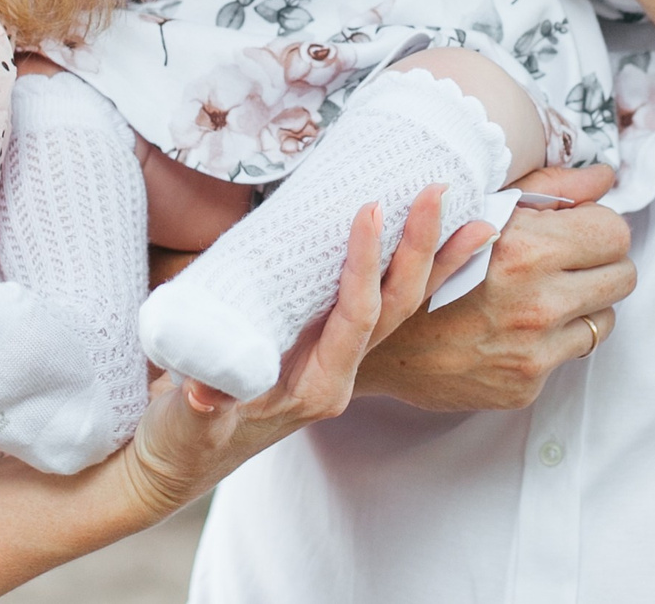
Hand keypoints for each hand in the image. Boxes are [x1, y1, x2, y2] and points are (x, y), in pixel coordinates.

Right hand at [111, 187, 492, 517]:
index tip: (369, 212)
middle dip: (420, 250)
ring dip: (434, 261)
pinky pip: (378, 306)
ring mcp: (336, 360)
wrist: (177, 463)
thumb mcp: (186, 425)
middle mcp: (338, 374)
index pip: (355, 319)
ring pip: (399, 307)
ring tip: (477, 216)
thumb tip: (201, 394)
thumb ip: (199, 409)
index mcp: (316, 387)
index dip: (364, 266)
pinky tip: (429, 241)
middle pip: (395, 308)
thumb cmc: (181, 441)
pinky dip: (408, 273)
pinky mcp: (325, 346)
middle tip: (438, 192)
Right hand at [352, 164, 634, 412]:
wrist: (372, 330)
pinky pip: (571, 354)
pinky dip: (556, 338)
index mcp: (528, 249)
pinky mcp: (525, 385)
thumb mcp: (480, 205)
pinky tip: (519, 324)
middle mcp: (537, 303)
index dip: (598, 226)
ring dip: (584, 304)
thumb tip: (604, 176)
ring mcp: (532, 351)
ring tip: (544, 292)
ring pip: (605, 319)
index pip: (614, 232)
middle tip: (570, 260)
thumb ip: (551, 189)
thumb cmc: (426, 258)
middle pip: (623, 276)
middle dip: (601, 263)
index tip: (579, 228)